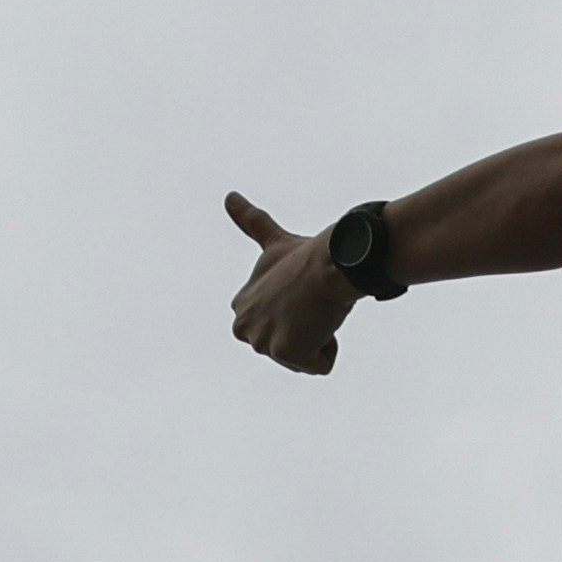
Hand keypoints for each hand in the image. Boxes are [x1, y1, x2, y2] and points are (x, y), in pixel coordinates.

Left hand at [227, 193, 359, 372]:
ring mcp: (263, 342)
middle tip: (310, 304)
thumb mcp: (274, 241)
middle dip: (308, 331)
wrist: (331, 262)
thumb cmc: (308, 254)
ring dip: (320, 338)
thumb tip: (229, 196)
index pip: (276, 329)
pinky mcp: (285, 353)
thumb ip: (251, 222)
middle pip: (290, 349)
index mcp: (240, 307)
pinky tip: (324, 322)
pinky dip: (330, 348)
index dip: (298, 313)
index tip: (301, 293)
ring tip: (316, 311)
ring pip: (306, 359)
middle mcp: (244, 327)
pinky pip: (320, 366)